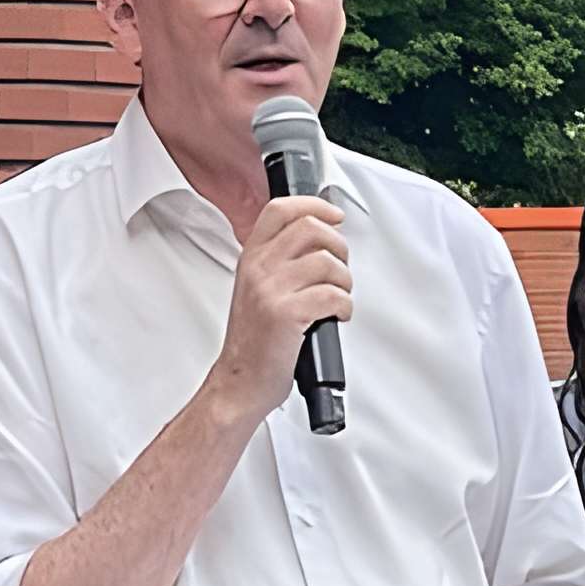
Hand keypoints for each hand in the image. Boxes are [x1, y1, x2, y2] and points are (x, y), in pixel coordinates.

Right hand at [207, 194, 351, 417]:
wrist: (240, 381)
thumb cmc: (253, 341)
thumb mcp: (256, 289)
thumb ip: (279, 261)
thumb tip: (320, 238)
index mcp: (251, 258)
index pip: (280, 209)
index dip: (314, 204)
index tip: (334, 215)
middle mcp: (259, 269)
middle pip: (310, 228)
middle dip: (338, 245)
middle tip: (340, 266)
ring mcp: (270, 291)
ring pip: (327, 262)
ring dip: (344, 281)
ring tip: (338, 297)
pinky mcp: (285, 315)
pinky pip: (333, 295)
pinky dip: (344, 306)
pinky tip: (336, 316)